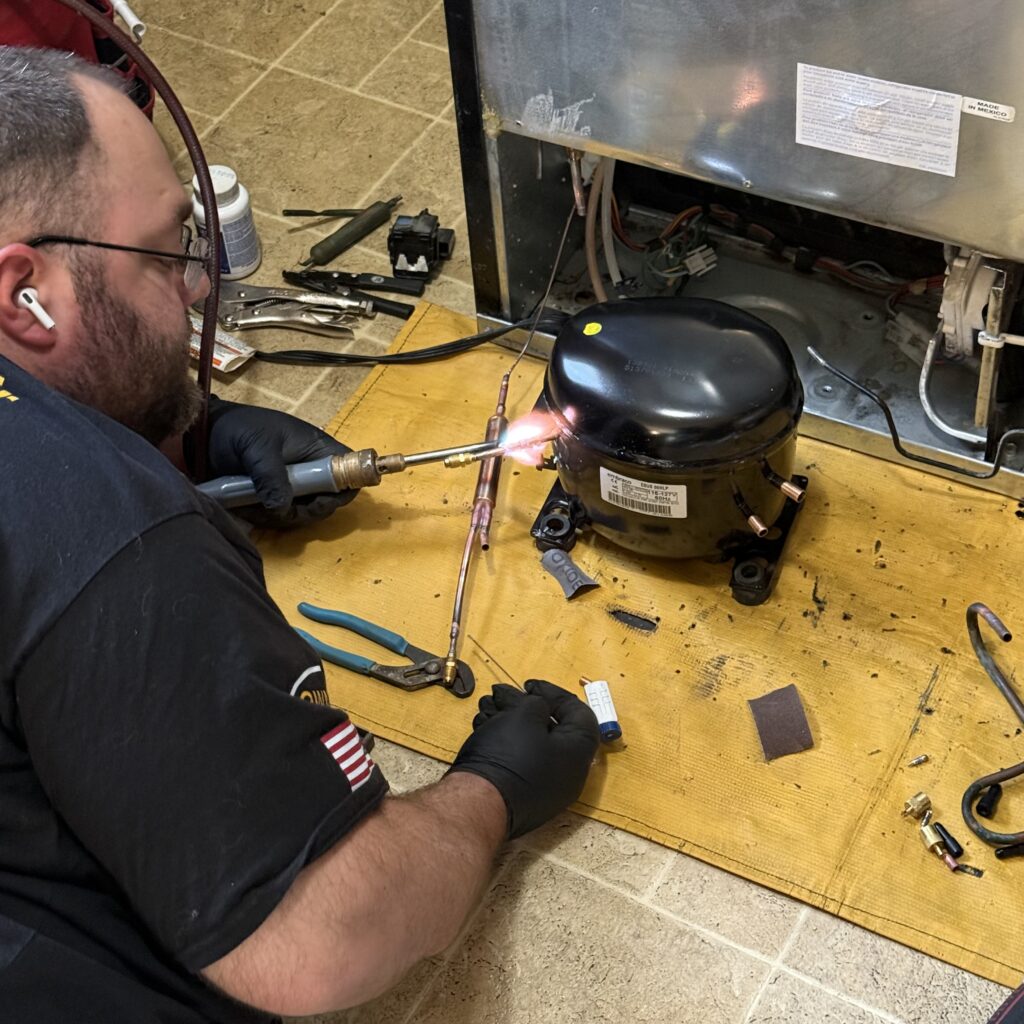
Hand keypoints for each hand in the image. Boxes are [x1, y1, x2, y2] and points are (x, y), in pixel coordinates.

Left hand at [202, 397, 359, 527]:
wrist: (203, 433)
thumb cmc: (236, 430)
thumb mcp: (256, 448)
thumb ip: (271, 477)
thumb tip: (284, 509)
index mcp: (316, 449)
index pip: (349, 471)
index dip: (343, 489)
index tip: (317, 501)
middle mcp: (310, 469)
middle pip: (328, 500)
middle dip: (305, 512)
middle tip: (279, 511)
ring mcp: (292, 485)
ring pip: (303, 513)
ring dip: (280, 517)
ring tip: (252, 505)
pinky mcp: (274, 496)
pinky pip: (281, 516)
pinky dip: (266, 518)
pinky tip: (246, 507)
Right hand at [448, 679, 598, 838]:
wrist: (477, 804)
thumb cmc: (508, 755)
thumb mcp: (526, 715)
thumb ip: (537, 704)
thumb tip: (537, 708)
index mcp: (578, 753)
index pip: (579, 714)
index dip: (554, 693)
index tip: (529, 686)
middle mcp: (566, 774)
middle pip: (551, 728)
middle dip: (525, 706)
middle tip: (503, 694)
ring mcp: (543, 788)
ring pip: (531, 743)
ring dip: (510, 720)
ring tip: (487, 707)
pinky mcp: (521, 796)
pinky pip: (519, 760)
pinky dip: (504, 740)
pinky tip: (484, 727)